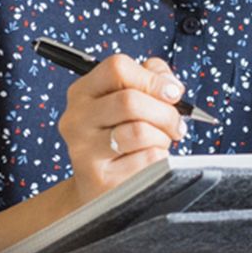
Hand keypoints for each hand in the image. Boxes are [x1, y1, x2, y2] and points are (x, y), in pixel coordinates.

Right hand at [58, 54, 186, 207]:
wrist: (101, 185)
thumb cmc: (123, 134)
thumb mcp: (131, 98)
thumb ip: (151, 77)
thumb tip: (170, 85)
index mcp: (82, 92)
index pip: (117, 67)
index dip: (152, 78)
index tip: (173, 93)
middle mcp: (76, 119)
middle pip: (130, 100)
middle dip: (165, 112)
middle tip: (175, 124)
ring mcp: (83, 151)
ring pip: (140, 131)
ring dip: (162, 136)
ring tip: (159, 142)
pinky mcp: (99, 179)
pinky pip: (147, 159)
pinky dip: (159, 158)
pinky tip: (148, 161)